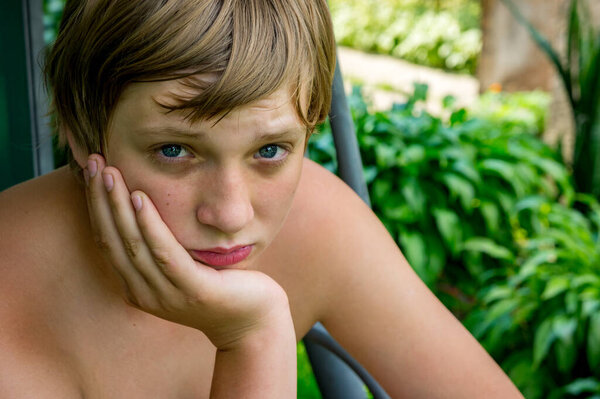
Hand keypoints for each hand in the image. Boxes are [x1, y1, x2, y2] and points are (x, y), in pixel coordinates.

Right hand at [83, 154, 292, 349]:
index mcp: (137, 285)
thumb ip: (161, 244)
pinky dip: (149, 225)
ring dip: (117, 206)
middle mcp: (144, 292)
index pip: (107, 241)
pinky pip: (165, 253)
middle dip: (100, 199)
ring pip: (132, 244)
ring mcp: (167, 294)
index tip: (93, 171)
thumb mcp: (182, 264)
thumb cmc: (219, 285)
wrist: (252, 320)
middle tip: (94, 162)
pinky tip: (140, 198)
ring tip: (111, 173)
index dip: (96, 206)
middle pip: (112, 240)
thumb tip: (146, 202)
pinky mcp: (193, 290)